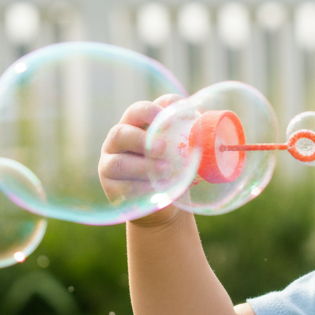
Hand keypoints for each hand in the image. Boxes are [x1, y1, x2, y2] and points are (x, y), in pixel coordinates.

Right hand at [98, 94, 185, 227]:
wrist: (163, 202)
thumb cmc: (173, 168)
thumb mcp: (180, 149)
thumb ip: (187, 133)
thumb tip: (206, 118)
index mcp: (133, 126)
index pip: (136, 111)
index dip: (149, 111)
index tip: (166, 117)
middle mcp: (116, 144)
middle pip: (119, 133)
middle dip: (141, 139)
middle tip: (163, 147)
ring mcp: (109, 167)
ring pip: (118, 163)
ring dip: (143, 166)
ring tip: (167, 171)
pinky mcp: (111, 190)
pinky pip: (122, 188)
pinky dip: (141, 189)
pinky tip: (157, 190)